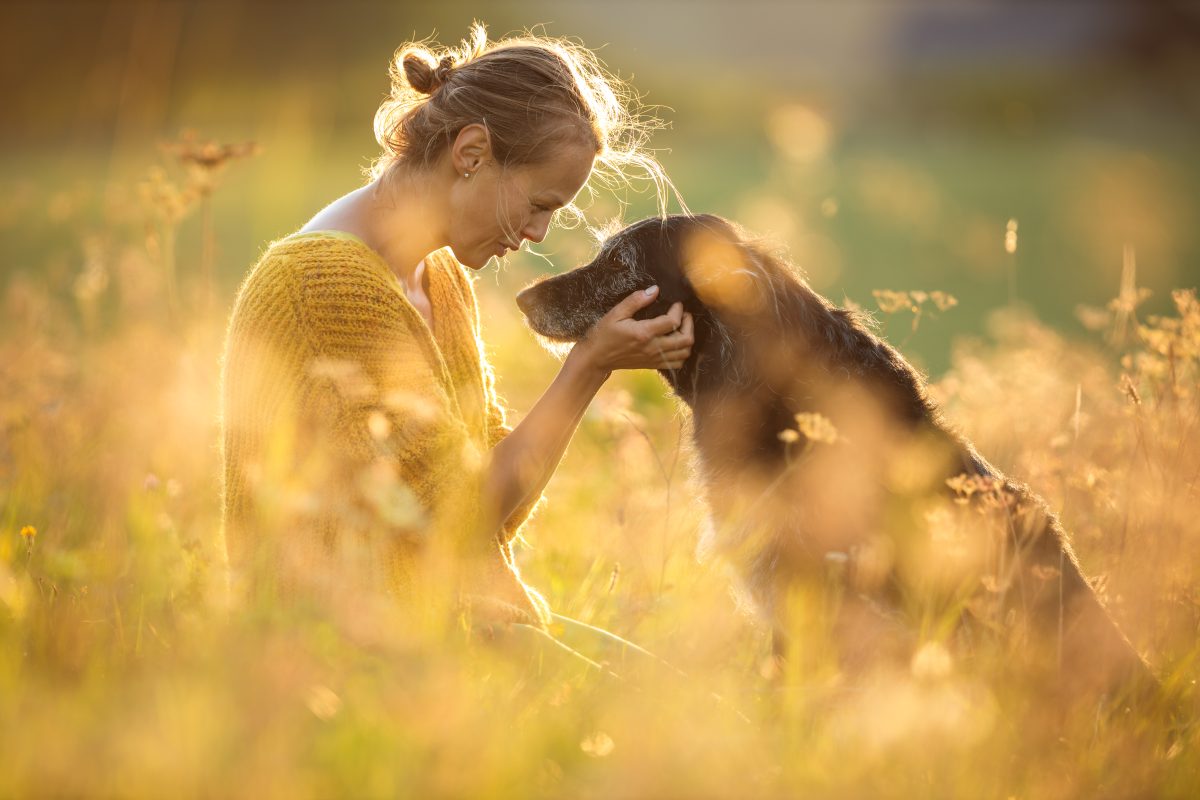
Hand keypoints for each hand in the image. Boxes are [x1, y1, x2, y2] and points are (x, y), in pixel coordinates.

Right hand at [571, 285, 694, 374]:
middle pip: (685, 339)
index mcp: (644, 333)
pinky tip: (675, 342)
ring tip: (681, 327)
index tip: (676, 304)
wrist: (596, 359)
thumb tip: (654, 290)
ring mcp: (654, 358)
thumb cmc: (603, 334)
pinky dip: (682, 353)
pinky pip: (677, 363)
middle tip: (683, 315)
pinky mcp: (653, 365)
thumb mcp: (616, 314)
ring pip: (684, 352)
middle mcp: (652, 348)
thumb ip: (636, 301)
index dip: (679, 310)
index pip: (672, 322)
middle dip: (689, 324)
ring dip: (688, 338)